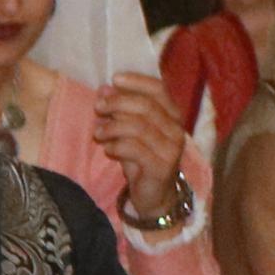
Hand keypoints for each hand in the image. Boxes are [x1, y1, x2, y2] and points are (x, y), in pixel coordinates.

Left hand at [91, 74, 193, 222]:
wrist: (155, 195)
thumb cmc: (142, 158)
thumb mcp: (131, 130)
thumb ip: (121, 110)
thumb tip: (105, 90)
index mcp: (172, 116)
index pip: (159, 90)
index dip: (137, 82)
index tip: (114, 79)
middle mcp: (176, 130)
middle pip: (146, 106)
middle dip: (117, 103)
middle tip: (98, 107)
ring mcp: (171, 150)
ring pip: (139, 127)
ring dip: (112, 127)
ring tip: (98, 133)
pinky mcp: (161, 167)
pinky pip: (134, 149)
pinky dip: (116, 146)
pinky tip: (108, 149)